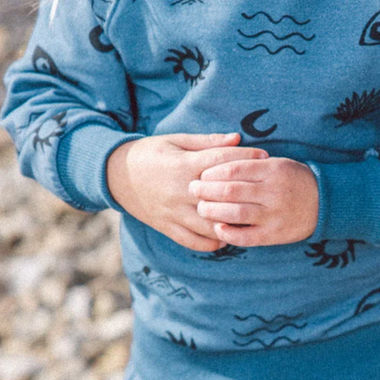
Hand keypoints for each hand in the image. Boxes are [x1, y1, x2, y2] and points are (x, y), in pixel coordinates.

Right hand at [107, 133, 267, 250]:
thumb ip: (207, 142)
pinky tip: (225, 235)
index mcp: (184, 165)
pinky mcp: (166, 227)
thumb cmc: (149, 152)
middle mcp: (180, 191)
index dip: (246, 158)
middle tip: (264, 189)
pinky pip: (193, 241)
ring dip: (231, 223)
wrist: (114, 174)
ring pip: (210, 224)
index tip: (265, 157)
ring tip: (250, 218)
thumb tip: (236, 138)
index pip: (222, 163)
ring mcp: (173, 212)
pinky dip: (211, 242)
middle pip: (221, 197)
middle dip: (245, 192)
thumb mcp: (176, 140)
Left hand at [189, 157, 318, 246]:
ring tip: (201, 208)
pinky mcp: (274, 234)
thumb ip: (250, 162)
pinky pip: (247, 237)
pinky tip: (218, 228)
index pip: (235, 168)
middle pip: (231, 191)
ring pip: (236, 213)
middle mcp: (272, 192)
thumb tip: (217, 162)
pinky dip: (229, 233)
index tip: (200, 174)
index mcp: (272, 170)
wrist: (323, 202)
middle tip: (193, 189)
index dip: (213, 172)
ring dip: (213, 211)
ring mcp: (274, 215)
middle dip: (207, 190)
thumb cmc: (293, 179)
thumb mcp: (277, 163)